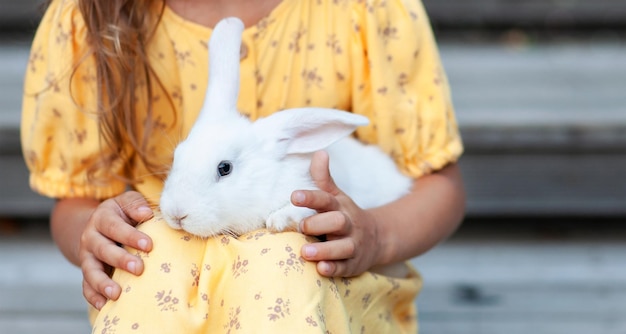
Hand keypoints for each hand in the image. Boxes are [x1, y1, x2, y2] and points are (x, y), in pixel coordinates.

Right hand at [79, 191, 152, 309]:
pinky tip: (103, 305)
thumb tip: (146, 213)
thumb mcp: (128, 201)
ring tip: (117, 293)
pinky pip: (86, 286)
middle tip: (139, 269)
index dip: (131, 236)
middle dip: (121, 260)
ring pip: (91, 270)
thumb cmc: (123, 213)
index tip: (149, 245)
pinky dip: (93, 296)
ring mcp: (87, 256)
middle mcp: (91, 237)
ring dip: (103, 283)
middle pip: (103, 249)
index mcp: (102, 218)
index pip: (115, 226)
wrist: (99, 225)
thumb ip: (137, 204)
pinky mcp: (88, 271)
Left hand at [292, 151, 383, 276]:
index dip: (310, 196)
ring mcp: (353, 245)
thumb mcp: (336, 196)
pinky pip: (345, 268)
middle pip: (337, 222)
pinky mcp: (353, 264)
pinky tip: (321, 268)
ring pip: (342, 247)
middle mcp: (348, 225)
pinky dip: (334, 268)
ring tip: (305, 251)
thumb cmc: (345, 215)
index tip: (294, 196)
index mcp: (339, 206)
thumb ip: (323, 178)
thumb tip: (319, 152)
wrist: (378, 238)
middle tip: (301, 227)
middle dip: (318, 224)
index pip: (325, 198)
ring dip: (324, 249)